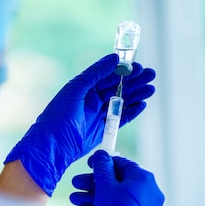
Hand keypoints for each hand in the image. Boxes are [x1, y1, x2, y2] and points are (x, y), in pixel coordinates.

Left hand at [5, 53, 155, 195]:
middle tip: (151, 75)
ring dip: (136, 95)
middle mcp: (90, 100)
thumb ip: (95, 73)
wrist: (53, 147)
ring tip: (151, 89)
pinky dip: (131, 111)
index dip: (124, 70)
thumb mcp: (76, 90)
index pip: (107, 75)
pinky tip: (142, 104)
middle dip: (135, 81)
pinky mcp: (102, 130)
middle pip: (117, 87)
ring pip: (121, 102)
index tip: (139, 66)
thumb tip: (114, 58)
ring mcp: (97, 115)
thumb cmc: (58, 117)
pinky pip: (120, 118)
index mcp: (83, 88)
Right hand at [70, 150, 163, 205]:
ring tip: (76, 200)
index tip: (89, 165)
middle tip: (77, 184)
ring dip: (95, 196)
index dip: (102, 163)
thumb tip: (101, 155)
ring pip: (117, 196)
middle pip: (117, 181)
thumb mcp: (104, 186)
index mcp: (144, 178)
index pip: (122, 163)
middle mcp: (149, 191)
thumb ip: (102, 167)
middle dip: (94, 183)